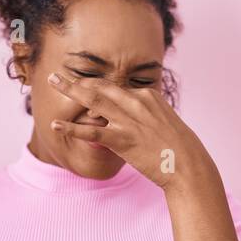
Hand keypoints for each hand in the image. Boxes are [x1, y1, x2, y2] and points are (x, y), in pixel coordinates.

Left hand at [45, 71, 219, 191]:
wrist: (188, 166)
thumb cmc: (178, 148)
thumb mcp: (164, 122)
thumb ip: (146, 115)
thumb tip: (133, 117)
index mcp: (147, 96)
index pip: (116, 88)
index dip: (94, 86)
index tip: (79, 83)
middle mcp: (136, 102)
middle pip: (100, 87)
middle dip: (76, 79)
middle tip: (56, 74)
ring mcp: (128, 120)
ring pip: (93, 101)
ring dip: (69, 90)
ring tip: (52, 83)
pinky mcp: (122, 140)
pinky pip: (91, 131)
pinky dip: (71, 127)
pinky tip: (55, 124)